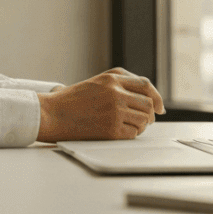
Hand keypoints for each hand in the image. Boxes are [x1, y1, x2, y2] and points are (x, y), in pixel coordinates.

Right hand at [36, 68, 165, 141]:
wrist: (53, 114)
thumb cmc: (73, 100)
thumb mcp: (97, 82)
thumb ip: (121, 83)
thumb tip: (150, 98)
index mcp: (112, 79)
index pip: (146, 85)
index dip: (157, 97)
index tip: (160, 107)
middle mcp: (115, 93)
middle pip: (148, 104)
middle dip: (150, 114)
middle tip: (144, 120)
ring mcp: (114, 112)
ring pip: (144, 120)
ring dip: (141, 125)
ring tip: (128, 125)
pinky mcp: (111, 130)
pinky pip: (134, 133)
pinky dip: (131, 134)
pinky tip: (121, 132)